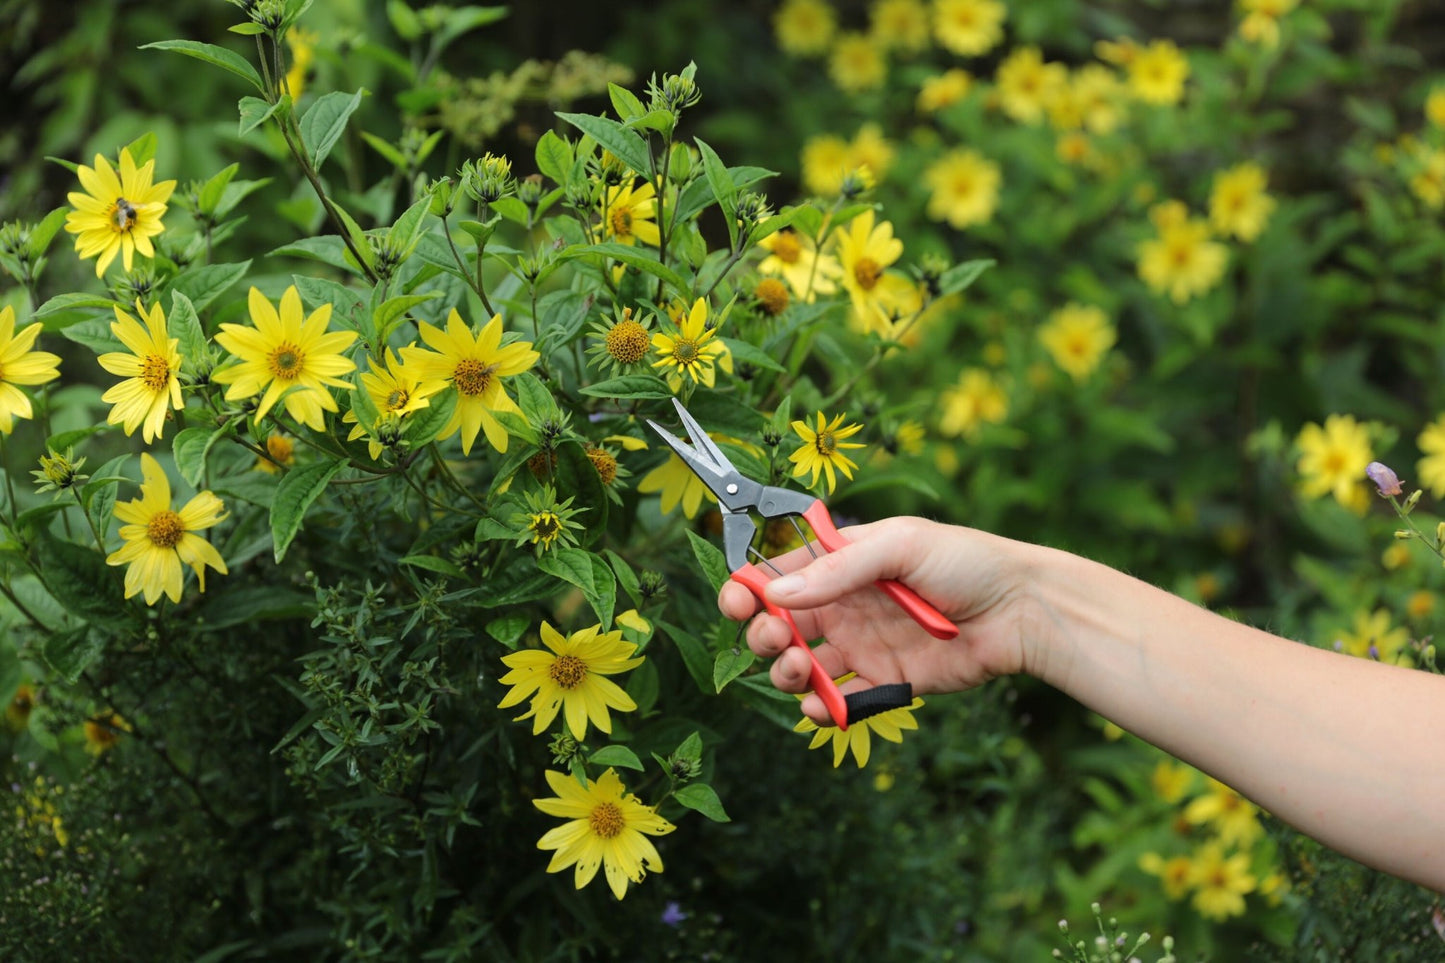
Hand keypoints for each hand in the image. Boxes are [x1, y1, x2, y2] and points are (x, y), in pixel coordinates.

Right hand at [717, 516, 1036, 722]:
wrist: (1019, 611)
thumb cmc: (966, 561)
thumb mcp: (900, 546)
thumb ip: (838, 569)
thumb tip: (778, 591)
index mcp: (842, 561)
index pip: (779, 574)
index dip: (749, 589)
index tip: (737, 604)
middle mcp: (844, 604)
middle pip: (779, 623)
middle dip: (762, 633)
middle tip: (775, 639)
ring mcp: (861, 645)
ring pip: (799, 665)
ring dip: (783, 671)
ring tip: (796, 670)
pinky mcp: (882, 682)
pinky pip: (837, 700)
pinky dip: (819, 707)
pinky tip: (820, 703)